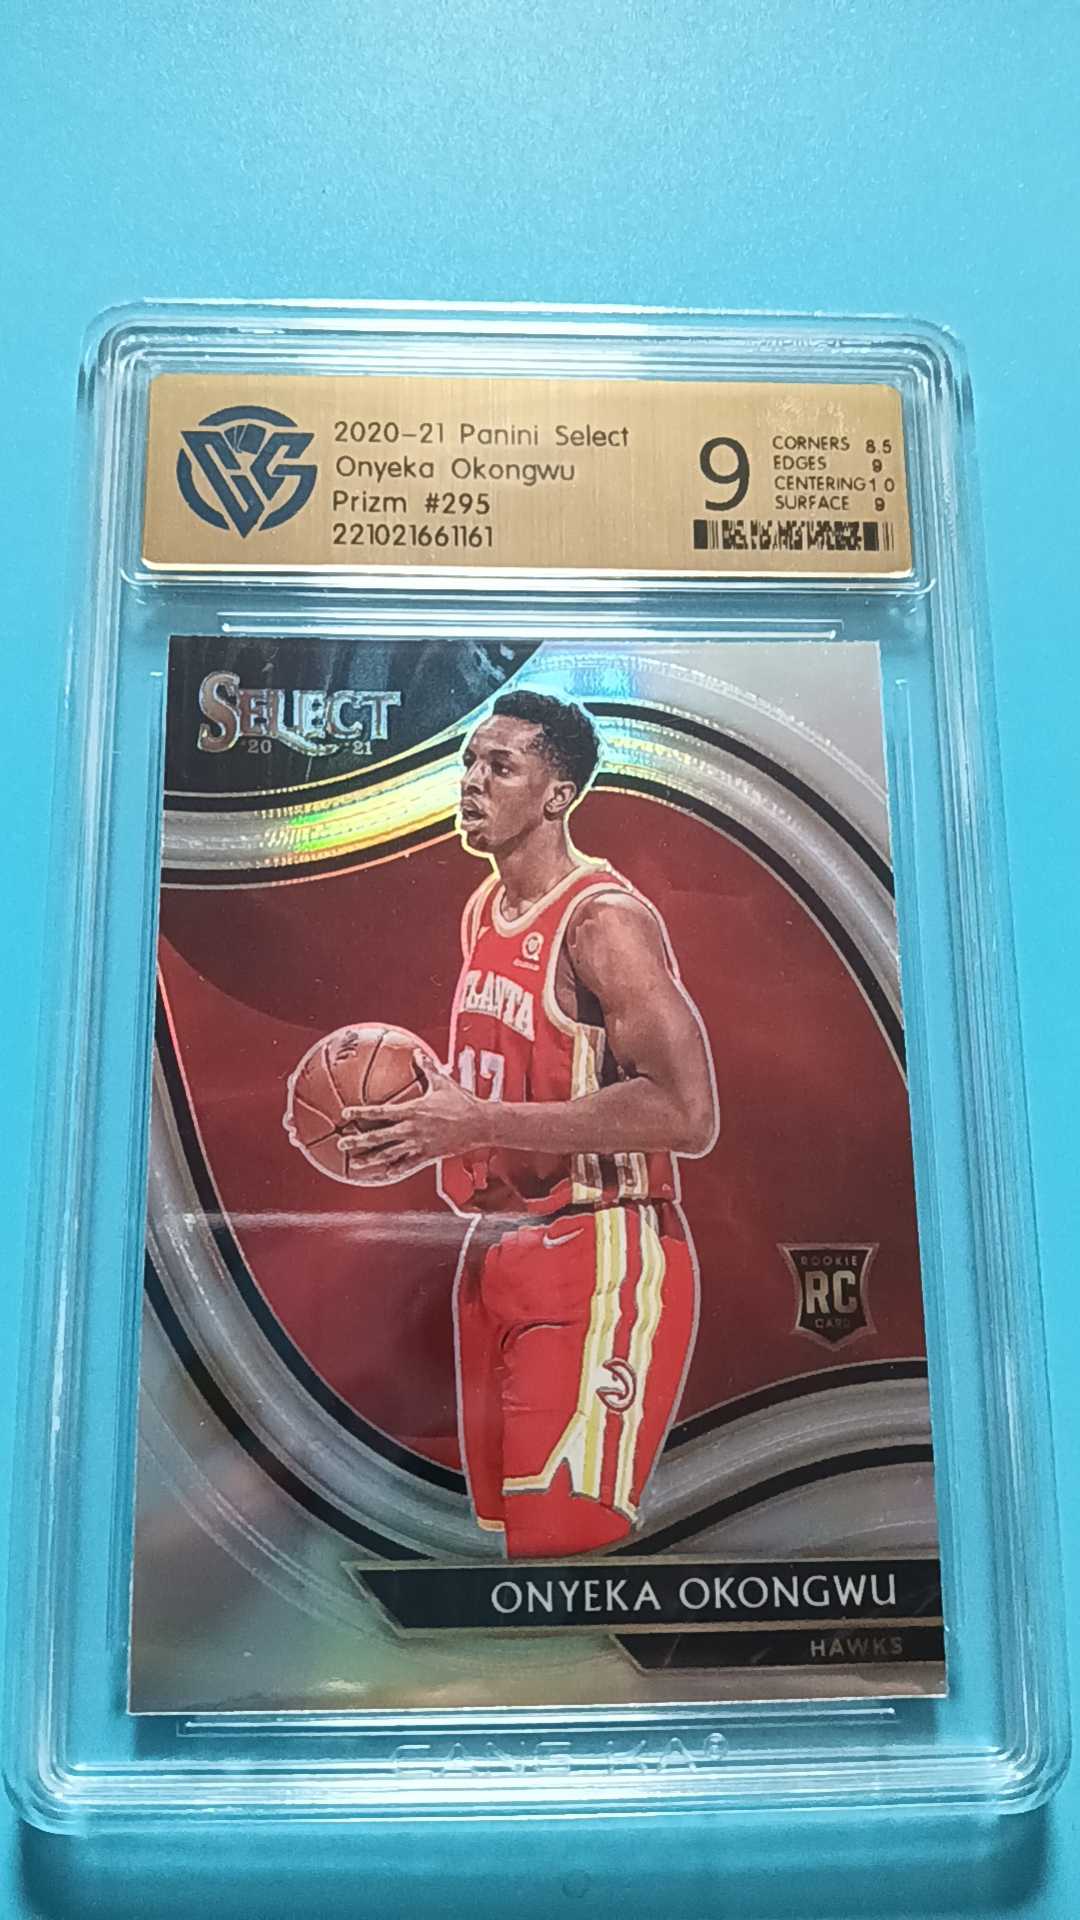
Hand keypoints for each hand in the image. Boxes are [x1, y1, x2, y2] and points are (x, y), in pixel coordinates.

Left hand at [338, 1051, 485, 1181]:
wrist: (479, 1124)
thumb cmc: (461, 1102)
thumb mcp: (442, 1082)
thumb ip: (426, 1068)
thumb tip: (417, 1052)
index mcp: (412, 1110)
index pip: (380, 1111)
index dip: (361, 1112)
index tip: (345, 1114)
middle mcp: (411, 1129)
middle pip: (378, 1137)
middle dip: (358, 1141)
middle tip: (341, 1144)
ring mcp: (418, 1145)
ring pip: (389, 1154)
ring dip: (371, 1159)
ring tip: (355, 1164)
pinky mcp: (428, 1156)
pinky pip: (407, 1165)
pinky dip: (394, 1170)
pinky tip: (383, 1174)